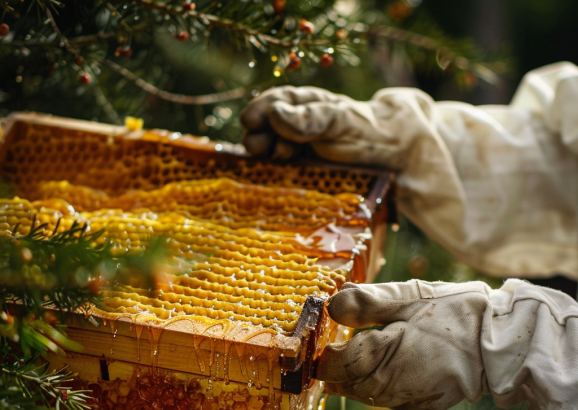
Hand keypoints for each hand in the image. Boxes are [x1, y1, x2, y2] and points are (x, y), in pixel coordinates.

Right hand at [240, 86, 434, 168]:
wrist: (398, 159)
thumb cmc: (373, 133)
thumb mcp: (344, 122)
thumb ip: (313, 118)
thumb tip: (275, 114)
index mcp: (312, 105)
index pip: (278, 102)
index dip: (261, 109)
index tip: (249, 121)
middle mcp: (303, 126)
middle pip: (270, 127)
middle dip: (259, 134)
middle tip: (256, 147)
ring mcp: (303, 150)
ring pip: (273, 149)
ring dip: (265, 154)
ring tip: (268, 158)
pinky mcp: (306, 172)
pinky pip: (282, 170)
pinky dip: (271, 172)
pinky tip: (268, 177)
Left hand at [316, 280, 491, 408]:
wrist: (499, 340)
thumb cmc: (454, 312)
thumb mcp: (408, 297)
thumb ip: (366, 302)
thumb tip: (331, 305)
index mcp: (383, 360)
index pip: (333, 365)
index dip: (323, 349)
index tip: (324, 331)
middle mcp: (390, 390)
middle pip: (344, 382)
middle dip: (338, 361)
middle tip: (342, 335)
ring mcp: (406, 402)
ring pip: (363, 391)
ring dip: (357, 370)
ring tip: (369, 342)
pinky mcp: (419, 406)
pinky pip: (386, 396)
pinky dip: (378, 378)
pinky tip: (389, 357)